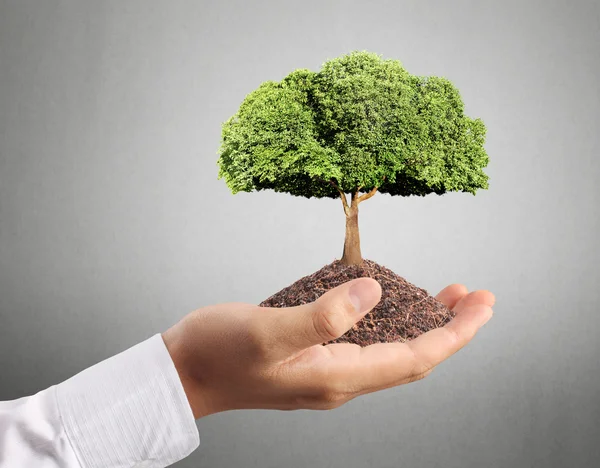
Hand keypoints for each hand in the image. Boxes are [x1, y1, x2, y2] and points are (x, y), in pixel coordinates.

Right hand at [162, 278, 493, 418]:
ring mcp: (326, 369)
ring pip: (392, 350)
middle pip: (412, 358)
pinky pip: (366, 341)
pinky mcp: (313, 355)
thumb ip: (321, 317)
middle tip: (475, 296)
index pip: (414, 360)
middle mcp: (339, 379)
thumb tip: (373, 292)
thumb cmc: (217, 354)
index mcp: (336, 377)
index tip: (481, 305)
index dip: (454, 334)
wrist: (184, 372)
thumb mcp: (266, 332)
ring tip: (447, 296)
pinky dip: (390, 320)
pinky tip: (390, 301)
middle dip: (450, 329)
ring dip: (424, 324)